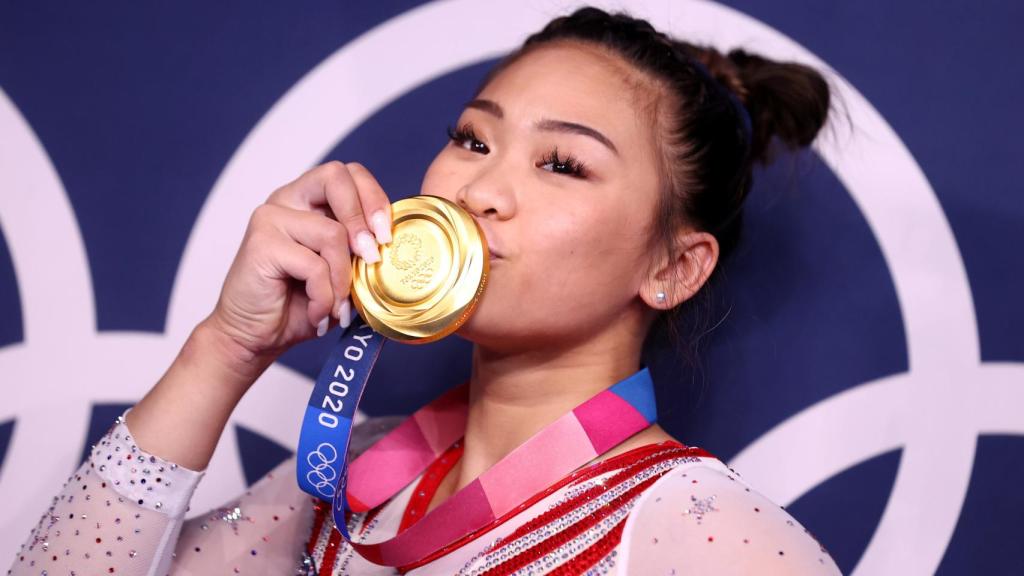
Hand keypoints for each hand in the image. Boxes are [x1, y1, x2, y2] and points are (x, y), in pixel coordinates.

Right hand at [204, 161, 392, 364]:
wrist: (255, 336)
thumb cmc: (298, 304)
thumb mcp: (340, 271)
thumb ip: (360, 249)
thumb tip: (392, 243)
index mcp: (308, 199)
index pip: (348, 174)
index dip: (374, 198)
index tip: (386, 236)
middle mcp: (287, 200)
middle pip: (336, 176)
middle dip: (363, 217)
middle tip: (372, 258)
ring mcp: (271, 218)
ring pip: (333, 234)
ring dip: (343, 278)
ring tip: (336, 306)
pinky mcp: (261, 243)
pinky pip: (314, 265)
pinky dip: (324, 296)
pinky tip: (316, 313)